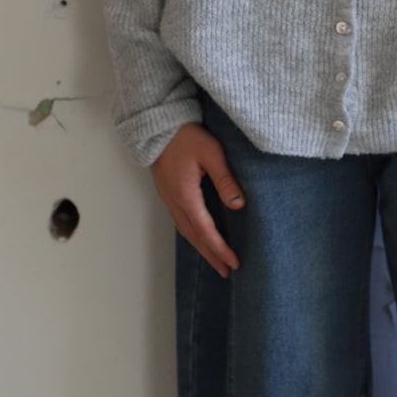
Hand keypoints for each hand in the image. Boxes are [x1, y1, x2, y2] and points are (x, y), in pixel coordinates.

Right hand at [150, 123, 244, 278]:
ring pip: (186, 232)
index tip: (234, 263)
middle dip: (211, 256)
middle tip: (226, 271)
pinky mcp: (168, 193)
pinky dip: (192, 235)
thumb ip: (225, 179)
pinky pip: (181, 222)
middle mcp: (175, 202)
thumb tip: (238, 204)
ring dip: (201, 248)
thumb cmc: (185, 136)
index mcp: (186, 196)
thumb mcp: (211, 153)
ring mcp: (169, 199)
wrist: (157, 125)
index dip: (220, 249)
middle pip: (195, 237)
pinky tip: (200, 237)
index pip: (206, 231)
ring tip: (215, 260)